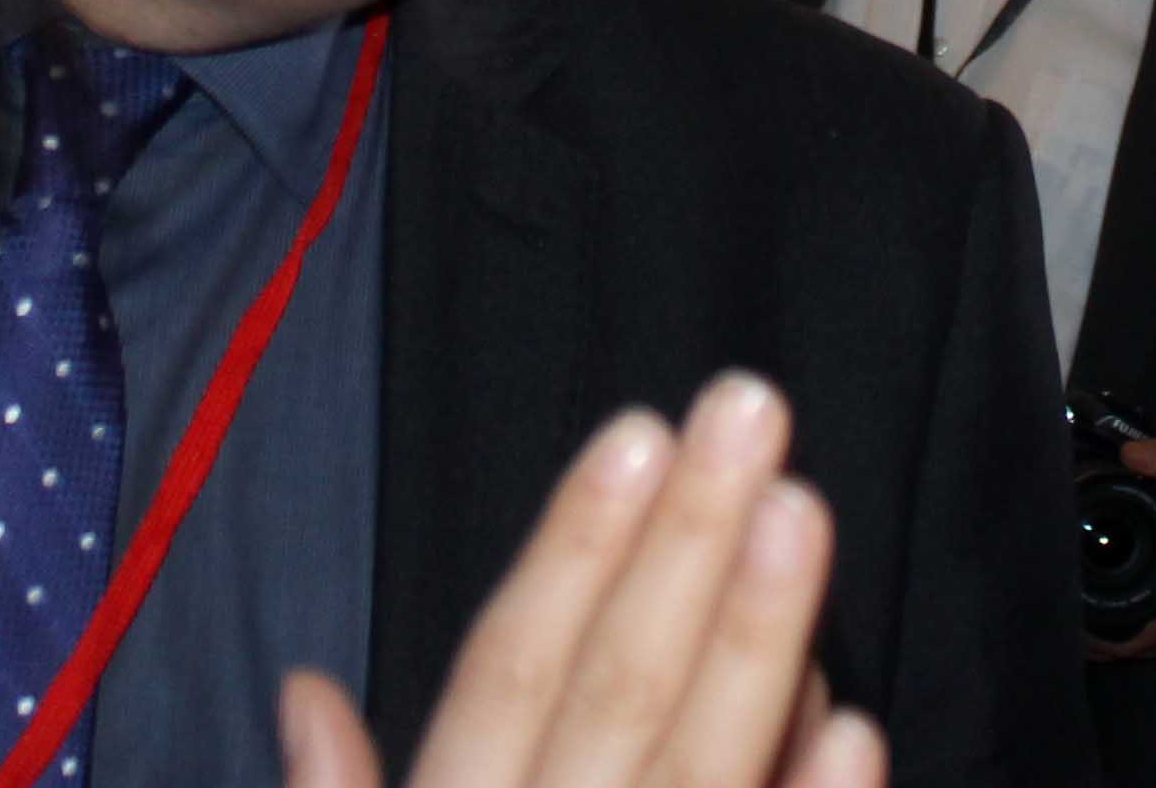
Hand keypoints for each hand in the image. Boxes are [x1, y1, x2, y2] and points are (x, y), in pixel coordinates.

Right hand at [277, 371, 884, 787]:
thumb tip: (298, 688)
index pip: (505, 673)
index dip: (568, 553)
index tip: (635, 430)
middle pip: (617, 693)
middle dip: (681, 545)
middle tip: (750, 405)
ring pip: (698, 771)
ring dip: (752, 645)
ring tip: (802, 508)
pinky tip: (857, 724)